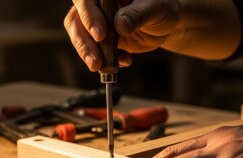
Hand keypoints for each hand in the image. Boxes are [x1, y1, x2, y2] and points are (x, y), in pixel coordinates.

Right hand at [64, 0, 240, 71]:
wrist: (166, 24)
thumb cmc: (162, 8)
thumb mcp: (156, 8)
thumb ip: (137, 14)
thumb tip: (119, 25)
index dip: (88, 15)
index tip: (100, 35)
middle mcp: (97, 4)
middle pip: (76, 19)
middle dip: (84, 42)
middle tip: (95, 60)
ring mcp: (96, 22)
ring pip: (80, 36)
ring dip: (89, 55)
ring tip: (104, 66)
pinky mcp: (99, 40)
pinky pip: (93, 51)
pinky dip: (105, 61)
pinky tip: (124, 61)